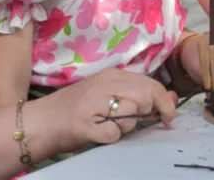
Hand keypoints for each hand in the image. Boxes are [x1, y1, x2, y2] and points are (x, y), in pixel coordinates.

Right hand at [33, 68, 177, 151]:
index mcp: (111, 75)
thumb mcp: (108, 95)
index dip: (165, 103)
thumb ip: (137, 94)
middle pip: (145, 96)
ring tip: (109, 125)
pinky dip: (111, 138)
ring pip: (131, 114)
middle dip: (149, 112)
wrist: (41, 122)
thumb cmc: (75, 110)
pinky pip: (113, 134)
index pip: (151, 84)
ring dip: (126, 126)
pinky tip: (99, 133)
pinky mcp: (85, 124)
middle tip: (136, 122)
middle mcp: (103, 84)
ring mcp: (93, 103)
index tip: (168, 117)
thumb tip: (172, 97)